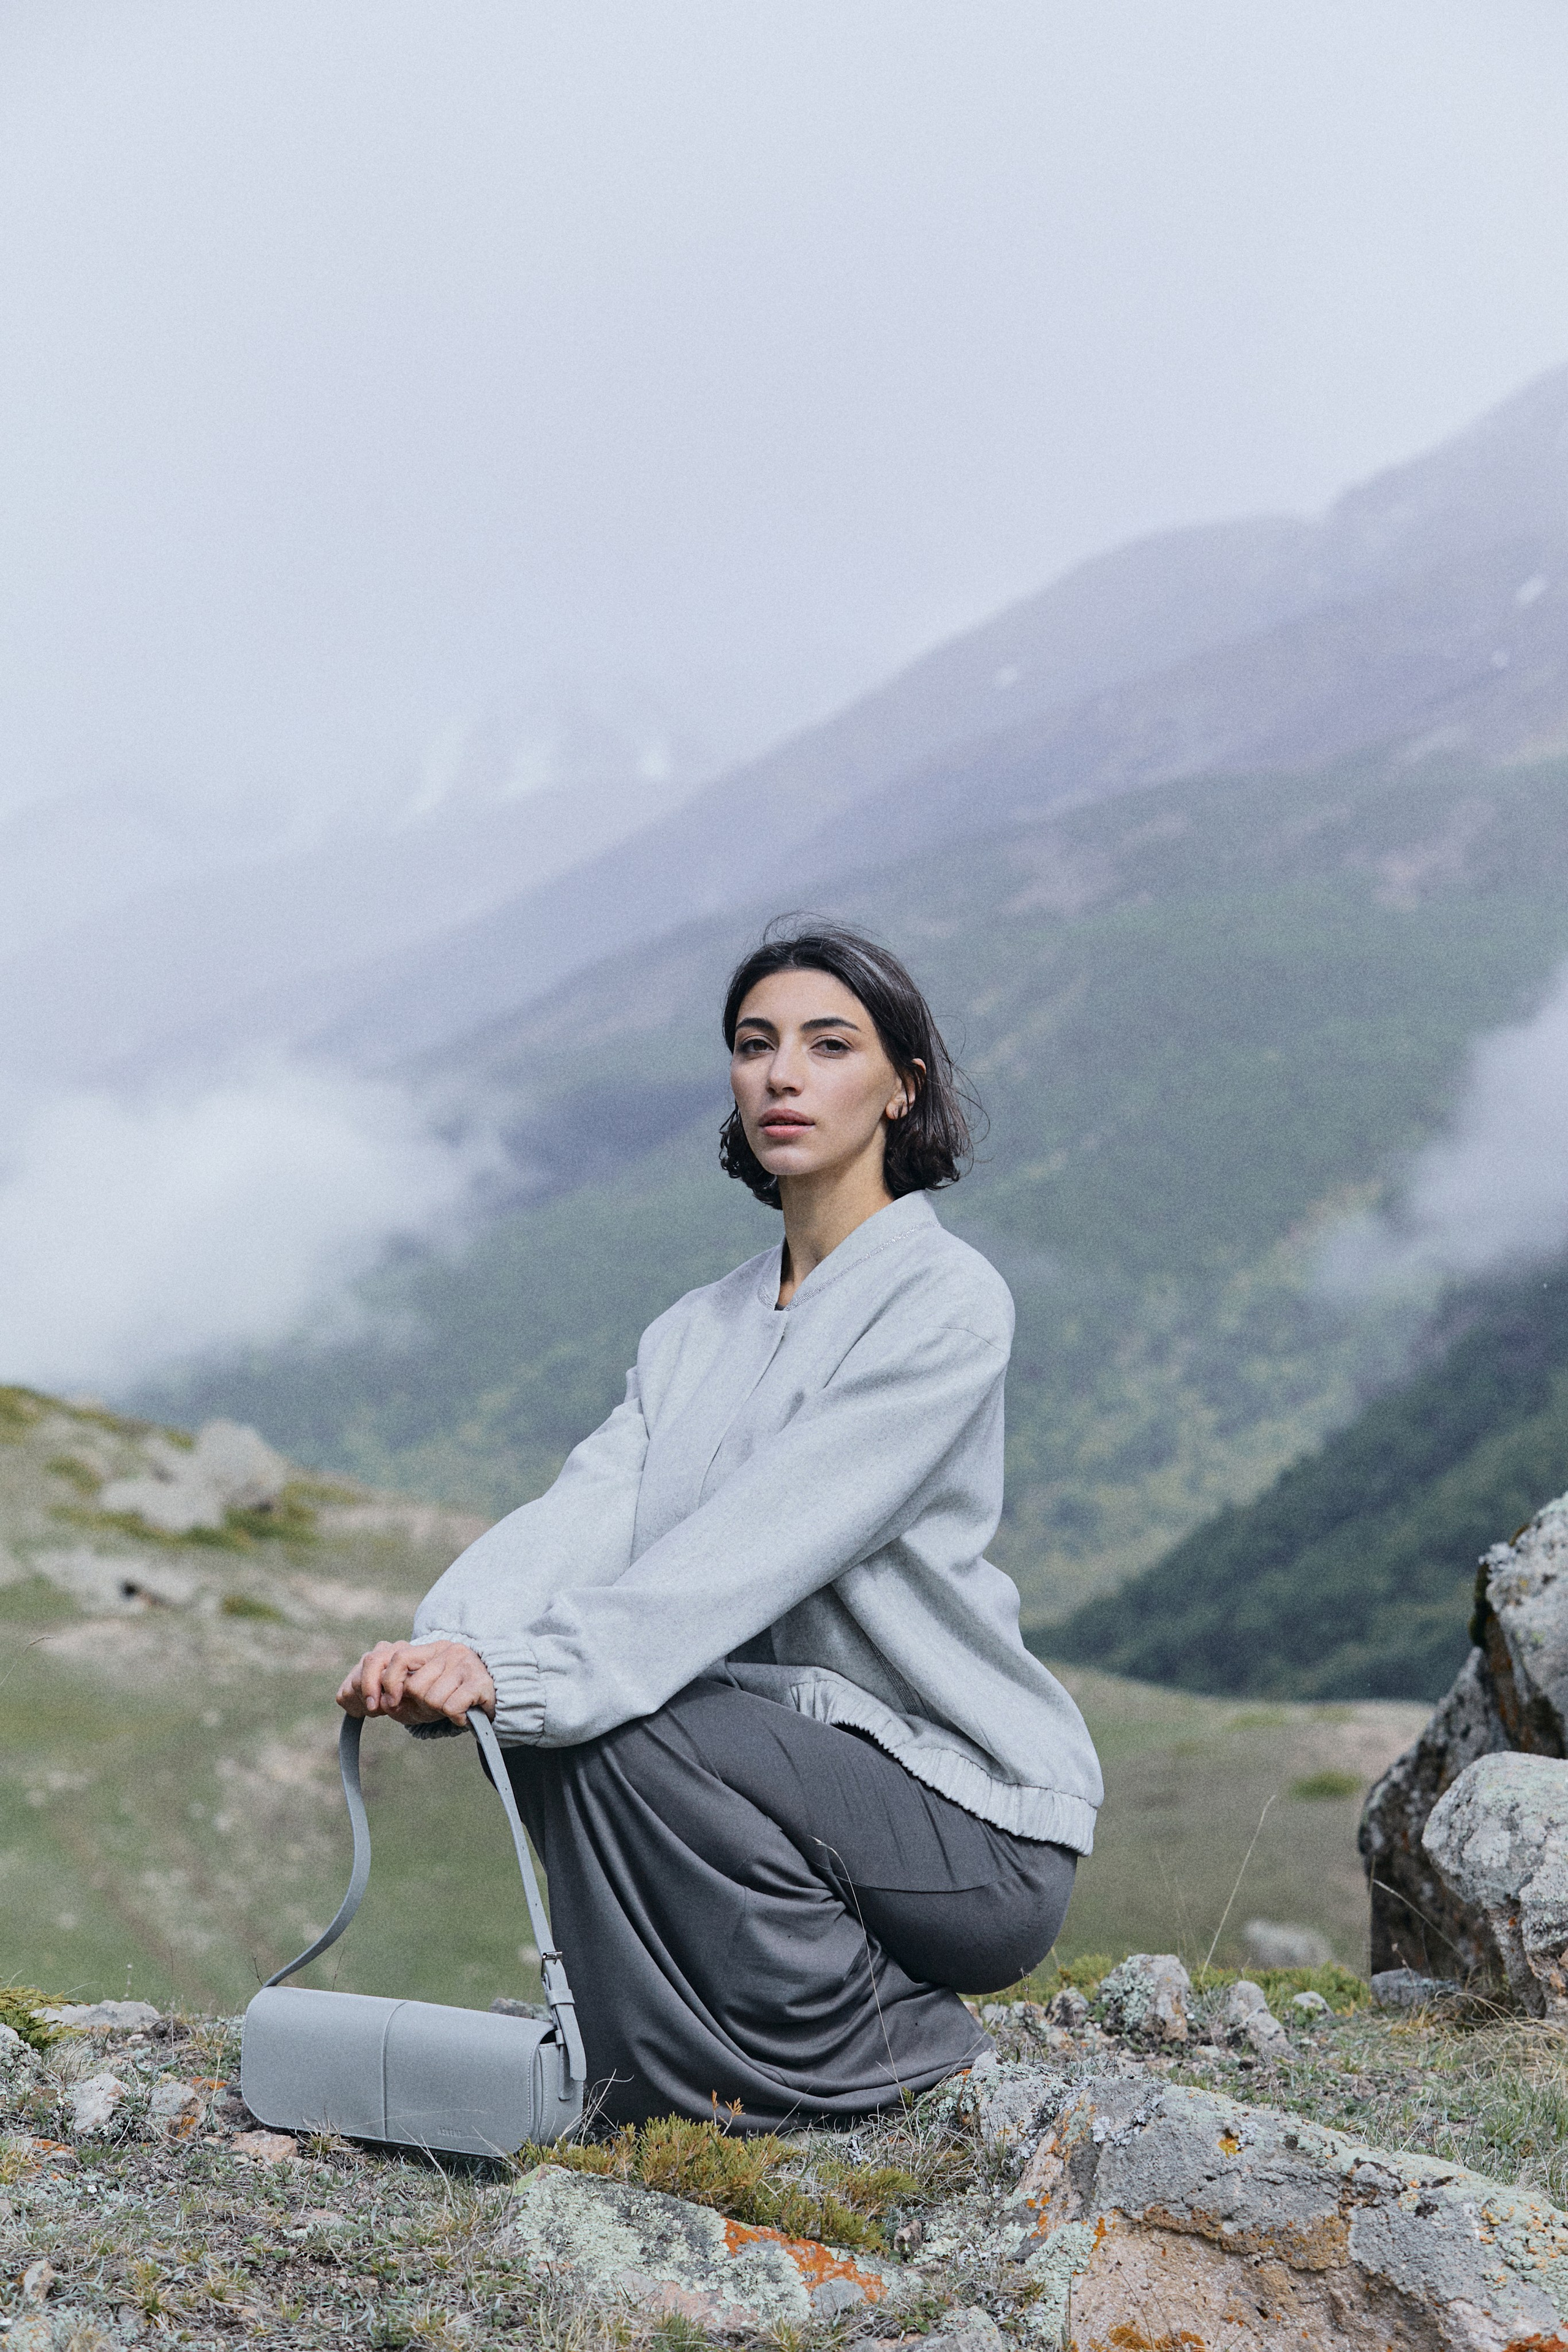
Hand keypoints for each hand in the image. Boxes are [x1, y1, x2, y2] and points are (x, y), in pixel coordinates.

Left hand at [337, 1639, 495, 1726]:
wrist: (497, 1695)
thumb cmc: (450, 1697)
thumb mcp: (419, 1693)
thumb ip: (393, 1694)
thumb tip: (370, 1701)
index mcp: (425, 1650)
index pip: (392, 1658)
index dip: (380, 1684)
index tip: (376, 1708)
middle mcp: (445, 1650)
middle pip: (413, 1686)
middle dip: (418, 1705)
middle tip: (430, 1707)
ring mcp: (464, 1663)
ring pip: (432, 1698)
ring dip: (438, 1711)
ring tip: (451, 1708)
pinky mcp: (480, 1681)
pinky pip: (452, 1707)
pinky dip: (456, 1717)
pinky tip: (464, 1715)